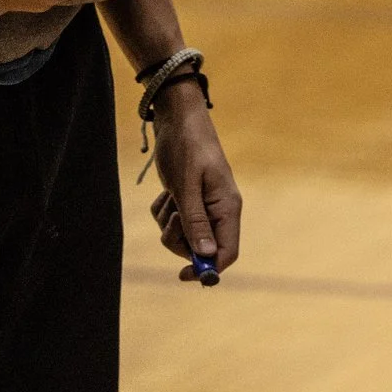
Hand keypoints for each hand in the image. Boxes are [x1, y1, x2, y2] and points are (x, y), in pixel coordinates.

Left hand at [145, 83, 242, 281]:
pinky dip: (163, 211)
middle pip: (201, 249)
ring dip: (168, 224)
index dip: (208, 269)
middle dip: (180, 240)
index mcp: (227, 208)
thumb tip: (205, 257)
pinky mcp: (187, 201)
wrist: (176, 117)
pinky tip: (165, 192)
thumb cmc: (186, 144)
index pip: (227, 253)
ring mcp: (203, 206)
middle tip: (171, 216)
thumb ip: (195, 220)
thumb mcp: (187, 183)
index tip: (183, 275)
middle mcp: (219, 211)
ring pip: (183, 237)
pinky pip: (171, 222)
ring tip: (169, 197)